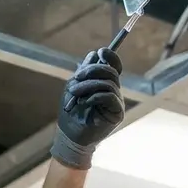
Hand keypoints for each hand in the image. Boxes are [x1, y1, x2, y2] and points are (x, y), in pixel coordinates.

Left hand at [50, 49, 124, 169]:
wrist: (70, 135)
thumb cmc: (72, 111)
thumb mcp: (75, 86)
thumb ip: (85, 71)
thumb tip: (95, 54)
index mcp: (105, 82)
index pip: (114, 64)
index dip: (110, 55)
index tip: (100, 52)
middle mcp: (114, 90)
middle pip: (111, 71)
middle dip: (92, 70)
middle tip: (77, 77)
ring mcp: (117, 101)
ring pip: (108, 83)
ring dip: (88, 85)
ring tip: (75, 93)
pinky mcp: (117, 113)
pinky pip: (109, 96)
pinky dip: (95, 96)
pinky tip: (85, 103)